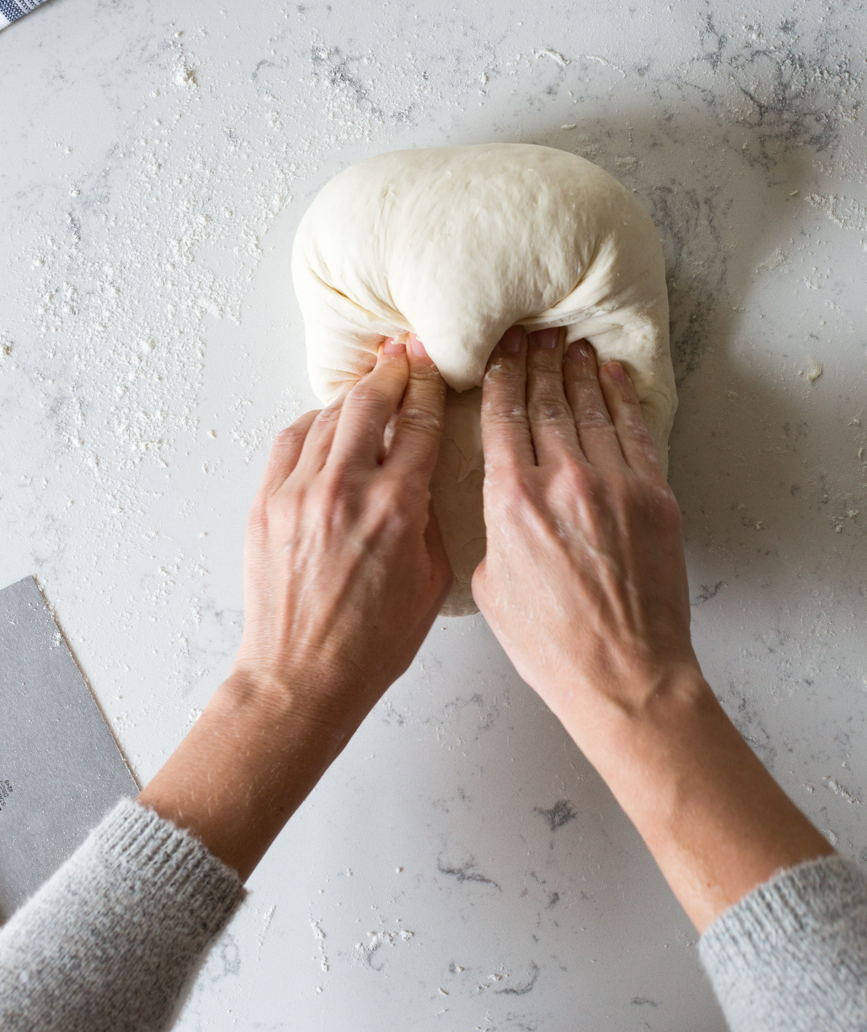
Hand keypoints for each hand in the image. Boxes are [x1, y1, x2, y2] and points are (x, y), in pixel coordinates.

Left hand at [140, 336, 450, 878]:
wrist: (302, 676)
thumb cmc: (373, 642)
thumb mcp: (433, 580)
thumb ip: (432, 517)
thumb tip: (425, 474)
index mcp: (398, 508)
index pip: (419, 422)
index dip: (430, 385)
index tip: (436, 366)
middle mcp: (347, 490)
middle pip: (370, 401)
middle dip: (391, 371)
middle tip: (404, 354)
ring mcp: (300, 493)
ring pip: (327, 415)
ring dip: (353, 397)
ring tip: (370, 388)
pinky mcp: (266, 503)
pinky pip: (291, 441)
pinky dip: (313, 425)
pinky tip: (328, 426)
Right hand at [473, 327, 829, 931]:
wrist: (626, 675)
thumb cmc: (554, 646)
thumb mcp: (493, 587)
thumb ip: (492, 530)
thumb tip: (502, 501)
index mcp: (512, 502)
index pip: (503, 418)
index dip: (500, 378)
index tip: (498, 352)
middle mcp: (563, 481)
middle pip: (547, 402)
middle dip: (537, 361)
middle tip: (532, 331)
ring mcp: (614, 484)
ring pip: (591, 408)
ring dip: (577, 370)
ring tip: (567, 341)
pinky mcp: (655, 496)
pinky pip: (634, 431)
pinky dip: (621, 398)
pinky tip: (611, 375)